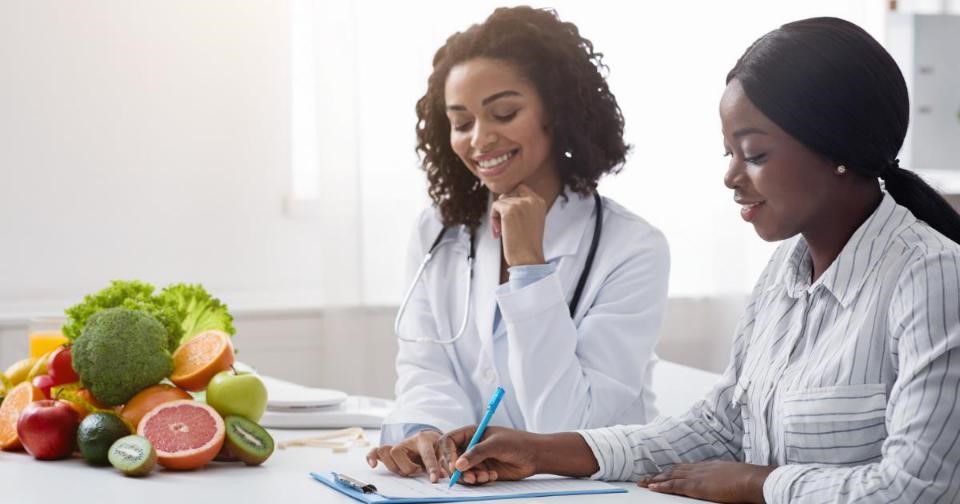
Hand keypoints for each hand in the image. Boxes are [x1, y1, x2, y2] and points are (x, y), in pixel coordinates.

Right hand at [366, 430, 443, 481]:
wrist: (428, 438)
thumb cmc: (435, 446)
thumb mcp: (442, 452)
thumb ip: (443, 463)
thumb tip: (443, 475)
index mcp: (423, 439)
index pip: (426, 453)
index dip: (431, 467)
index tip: (434, 479)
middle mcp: (407, 442)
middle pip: (397, 452)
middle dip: (406, 466)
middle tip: (417, 471)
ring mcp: (397, 446)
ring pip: (386, 452)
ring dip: (394, 466)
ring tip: (405, 471)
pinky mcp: (390, 452)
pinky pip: (375, 451)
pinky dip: (372, 457)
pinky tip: (373, 465)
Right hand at [438, 426, 540, 484]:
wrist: (534, 456)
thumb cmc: (516, 443)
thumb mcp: (495, 445)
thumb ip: (476, 454)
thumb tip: (458, 465)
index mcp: (470, 433)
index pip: (449, 441)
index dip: (448, 454)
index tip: (455, 466)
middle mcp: (470, 446)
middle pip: (451, 459)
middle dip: (458, 470)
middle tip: (469, 478)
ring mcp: (476, 460)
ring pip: (461, 472)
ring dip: (470, 477)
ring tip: (484, 477)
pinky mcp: (482, 471)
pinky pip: (472, 479)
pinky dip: (479, 480)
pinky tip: (492, 476)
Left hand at [490, 184, 546, 266]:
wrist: (527, 258)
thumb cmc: (527, 244)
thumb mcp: (530, 220)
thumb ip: (522, 207)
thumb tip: (503, 197)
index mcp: (539, 202)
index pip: (520, 188)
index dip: (511, 200)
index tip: (509, 217)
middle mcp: (532, 200)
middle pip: (509, 193)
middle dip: (503, 207)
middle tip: (503, 225)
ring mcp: (521, 204)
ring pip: (500, 201)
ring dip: (497, 216)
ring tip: (503, 232)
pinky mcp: (509, 210)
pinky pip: (495, 207)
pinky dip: (493, 219)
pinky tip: (499, 232)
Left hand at [638, 461, 776, 502]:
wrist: (752, 480)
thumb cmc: (750, 480)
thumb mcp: (736, 476)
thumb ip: (727, 478)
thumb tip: (727, 483)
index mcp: (710, 466)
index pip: (687, 467)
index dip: (674, 470)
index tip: (665, 473)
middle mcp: (700, 468)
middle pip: (675, 470)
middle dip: (661, 474)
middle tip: (647, 478)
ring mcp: (697, 476)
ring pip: (670, 476)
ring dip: (656, 479)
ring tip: (643, 483)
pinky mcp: (695, 486)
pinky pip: (673, 485)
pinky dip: (661, 486)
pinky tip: (651, 487)